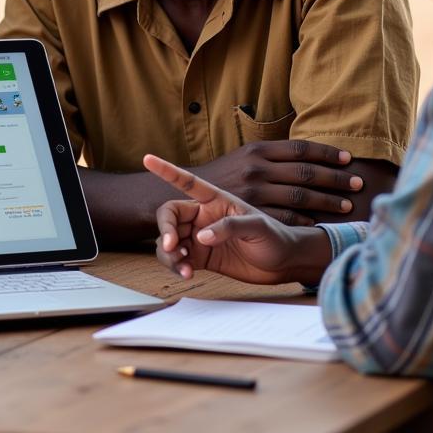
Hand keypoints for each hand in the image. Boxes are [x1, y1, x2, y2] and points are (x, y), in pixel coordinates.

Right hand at [144, 154, 330, 287]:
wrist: (285, 263)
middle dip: (165, 229)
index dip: (167, 170)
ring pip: (169, 240)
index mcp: (215, 199)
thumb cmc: (277, 237)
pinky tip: (187, 274)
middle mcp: (202, 216)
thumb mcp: (258, 227)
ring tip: (183, 266)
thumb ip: (229, 227)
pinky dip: (176, 267)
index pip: (187, 182)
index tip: (147, 159)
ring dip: (169, 253)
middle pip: (169, 216)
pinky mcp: (201, 258)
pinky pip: (178, 260)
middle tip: (172, 245)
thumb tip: (201, 237)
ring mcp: (199, 237)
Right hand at [196, 139, 361, 225]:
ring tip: (348, 204)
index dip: (327, 152)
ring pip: (301, 196)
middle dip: (335, 178)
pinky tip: (321, 221)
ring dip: (328, 200)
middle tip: (358, 183)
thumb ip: (273, 156)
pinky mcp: (252, 214)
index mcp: (258, 150)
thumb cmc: (225, 175)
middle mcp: (258, 169)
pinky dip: (306, 219)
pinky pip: (287, 217)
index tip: (348, 159)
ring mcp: (255, 192)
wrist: (189, 196)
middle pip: (306, 172)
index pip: (301, 148)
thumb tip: (309, 154)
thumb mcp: (245, 157)